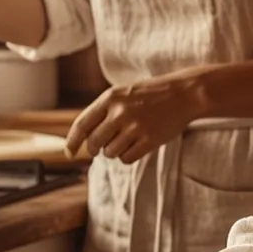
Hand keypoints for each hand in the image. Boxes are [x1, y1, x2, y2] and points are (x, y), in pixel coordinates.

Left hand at [65, 74, 202, 162]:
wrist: (184, 93)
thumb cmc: (151, 94)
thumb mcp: (123, 94)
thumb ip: (104, 112)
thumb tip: (84, 139)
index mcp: (110, 98)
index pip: (82, 124)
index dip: (72, 142)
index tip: (68, 153)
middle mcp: (120, 112)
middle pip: (94, 143)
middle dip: (95, 149)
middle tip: (100, 149)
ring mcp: (135, 127)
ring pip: (110, 153)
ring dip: (115, 151)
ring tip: (128, 138)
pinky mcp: (149, 140)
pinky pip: (127, 158)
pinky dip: (128, 156)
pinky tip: (137, 145)